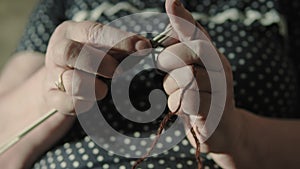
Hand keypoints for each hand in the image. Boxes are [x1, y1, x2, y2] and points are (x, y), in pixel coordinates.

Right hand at [44, 20, 150, 114]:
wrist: (59, 80)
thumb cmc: (88, 60)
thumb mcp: (101, 48)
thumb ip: (120, 48)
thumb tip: (144, 47)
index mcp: (73, 32)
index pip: (94, 32)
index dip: (119, 40)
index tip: (142, 47)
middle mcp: (58, 50)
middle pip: (72, 52)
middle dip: (102, 63)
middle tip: (119, 71)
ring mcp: (52, 74)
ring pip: (71, 81)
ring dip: (93, 87)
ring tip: (103, 89)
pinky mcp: (51, 96)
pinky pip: (67, 103)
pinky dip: (83, 104)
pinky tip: (89, 101)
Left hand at [158, 0, 242, 166]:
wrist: (222, 129)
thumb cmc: (201, 96)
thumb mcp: (192, 71)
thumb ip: (183, 49)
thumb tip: (167, 26)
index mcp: (213, 56)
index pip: (197, 33)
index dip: (184, 19)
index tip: (171, 3)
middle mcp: (220, 69)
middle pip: (188, 53)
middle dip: (169, 59)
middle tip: (163, 66)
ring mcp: (220, 90)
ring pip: (186, 78)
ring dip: (173, 89)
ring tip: (181, 95)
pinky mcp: (215, 112)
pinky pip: (187, 102)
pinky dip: (179, 106)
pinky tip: (187, 111)